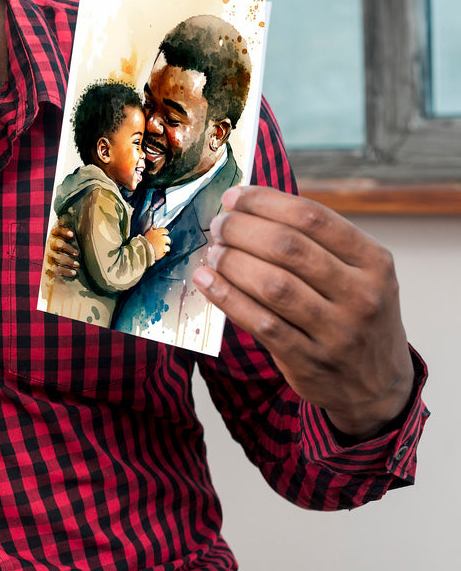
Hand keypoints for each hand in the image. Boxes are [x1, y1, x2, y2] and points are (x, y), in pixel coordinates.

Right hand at [45, 223, 79, 278]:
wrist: (57, 271)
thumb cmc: (70, 252)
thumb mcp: (73, 242)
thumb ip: (78, 234)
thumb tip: (89, 222)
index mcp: (56, 236)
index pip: (57, 230)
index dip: (64, 231)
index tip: (73, 234)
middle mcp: (51, 245)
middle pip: (57, 243)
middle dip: (67, 248)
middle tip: (77, 253)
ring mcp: (49, 257)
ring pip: (57, 257)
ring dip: (68, 261)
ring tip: (78, 265)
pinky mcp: (49, 268)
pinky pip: (56, 269)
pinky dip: (66, 271)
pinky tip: (74, 273)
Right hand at [144, 226, 170, 259]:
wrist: (143, 249)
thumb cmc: (144, 241)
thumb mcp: (148, 233)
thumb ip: (152, 228)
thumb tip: (154, 224)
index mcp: (158, 233)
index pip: (165, 231)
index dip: (166, 232)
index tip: (166, 233)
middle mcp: (162, 238)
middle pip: (168, 239)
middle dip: (166, 241)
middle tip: (162, 242)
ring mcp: (163, 246)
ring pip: (167, 247)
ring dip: (165, 248)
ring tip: (160, 249)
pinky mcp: (162, 252)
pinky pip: (164, 253)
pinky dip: (162, 253)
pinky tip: (158, 253)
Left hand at [192, 186, 413, 439]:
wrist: (375, 385)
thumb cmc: (354, 315)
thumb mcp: (358, 274)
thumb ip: (316, 242)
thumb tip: (248, 208)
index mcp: (374, 262)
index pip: (313, 217)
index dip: (266, 202)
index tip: (235, 196)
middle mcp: (360, 294)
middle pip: (288, 247)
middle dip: (243, 229)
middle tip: (219, 225)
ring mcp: (336, 331)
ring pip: (273, 284)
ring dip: (233, 262)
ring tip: (214, 251)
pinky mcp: (308, 360)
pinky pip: (260, 322)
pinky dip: (227, 297)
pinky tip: (207, 281)